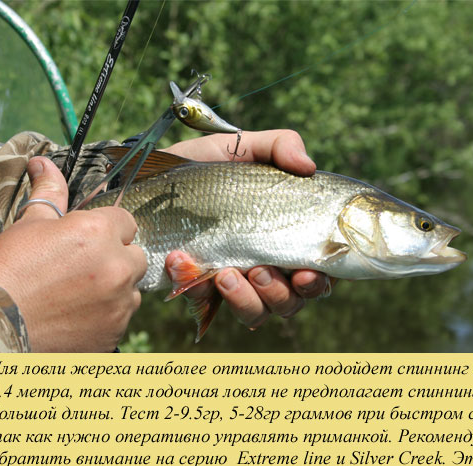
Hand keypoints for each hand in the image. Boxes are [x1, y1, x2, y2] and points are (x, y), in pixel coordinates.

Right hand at [0, 157, 146, 351]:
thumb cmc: (6, 270)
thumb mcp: (27, 225)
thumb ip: (48, 193)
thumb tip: (44, 163)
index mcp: (98, 232)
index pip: (126, 221)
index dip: (107, 229)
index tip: (87, 241)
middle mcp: (116, 267)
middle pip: (135, 257)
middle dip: (115, 260)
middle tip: (80, 270)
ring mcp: (118, 304)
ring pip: (130, 291)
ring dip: (113, 291)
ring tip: (74, 297)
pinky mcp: (113, 335)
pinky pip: (120, 320)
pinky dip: (104, 319)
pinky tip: (74, 319)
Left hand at [162, 130, 331, 327]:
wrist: (152, 179)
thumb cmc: (205, 165)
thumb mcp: (241, 147)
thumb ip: (279, 146)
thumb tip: (307, 165)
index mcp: (286, 236)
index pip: (320, 271)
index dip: (320, 281)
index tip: (307, 274)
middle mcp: (268, 265)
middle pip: (292, 301)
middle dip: (281, 294)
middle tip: (260, 272)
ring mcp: (235, 280)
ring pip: (258, 312)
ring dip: (246, 300)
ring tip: (225, 274)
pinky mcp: (201, 287)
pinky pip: (207, 304)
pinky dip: (197, 288)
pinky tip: (182, 260)